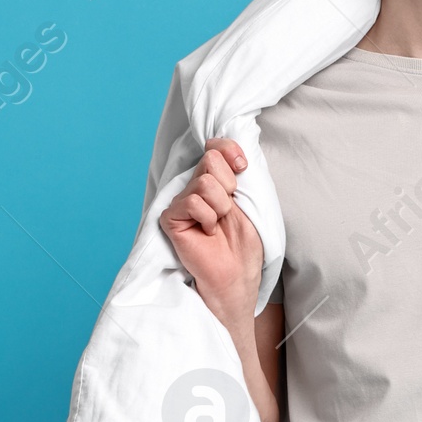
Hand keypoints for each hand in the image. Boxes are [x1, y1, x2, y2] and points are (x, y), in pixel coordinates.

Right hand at [159, 138, 264, 329]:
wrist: (237, 275)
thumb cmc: (245, 244)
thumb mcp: (250, 201)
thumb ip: (238, 173)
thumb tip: (231, 150)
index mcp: (214, 180)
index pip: (215, 146)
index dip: (229, 151)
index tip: (242, 169)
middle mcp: (195, 187)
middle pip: (210, 159)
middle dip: (229, 186)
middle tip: (228, 211)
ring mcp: (181, 202)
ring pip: (204, 182)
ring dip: (221, 206)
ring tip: (218, 224)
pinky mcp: (171, 218)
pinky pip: (192, 202)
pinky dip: (207, 218)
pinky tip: (206, 233)